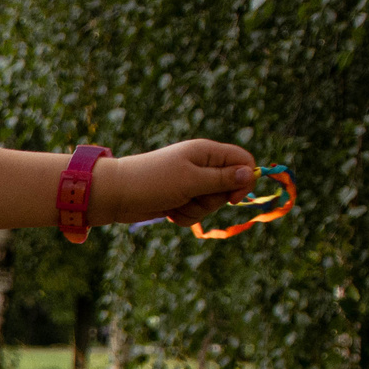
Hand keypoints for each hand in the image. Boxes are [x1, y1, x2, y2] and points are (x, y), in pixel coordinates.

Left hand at [98, 141, 260, 226]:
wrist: (117, 194)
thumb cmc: (153, 182)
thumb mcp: (191, 180)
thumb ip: (223, 179)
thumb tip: (252, 174)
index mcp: (207, 152)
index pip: (244, 161)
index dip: (245, 180)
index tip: (233, 198)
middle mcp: (202, 165)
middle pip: (230, 187)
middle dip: (213, 200)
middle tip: (191, 196)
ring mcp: (192, 183)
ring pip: (212, 204)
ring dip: (196, 210)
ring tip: (175, 203)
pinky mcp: (182, 199)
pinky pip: (196, 213)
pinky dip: (185, 216)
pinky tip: (169, 211)